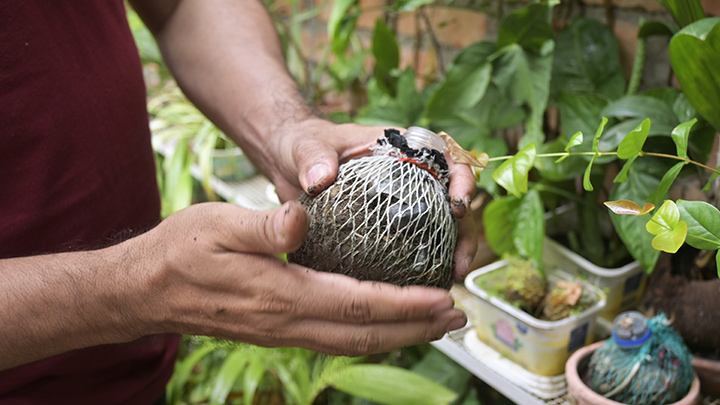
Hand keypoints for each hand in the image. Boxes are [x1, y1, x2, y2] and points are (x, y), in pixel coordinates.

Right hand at [129, 201, 465, 355]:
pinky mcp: (277, 330)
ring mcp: (282, 332)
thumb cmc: (180, 251)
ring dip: (398, 335)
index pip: (355, 304)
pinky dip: (369, 334)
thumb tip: (301, 218)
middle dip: (415, 328)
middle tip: (457, 317)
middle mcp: (287, 322)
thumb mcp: (216, 223)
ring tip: (434, 326)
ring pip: (352, 341)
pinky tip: (382, 324)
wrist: (146, 291)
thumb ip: (263, 226)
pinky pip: (335, 338)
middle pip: (364, 334)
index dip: (403, 304)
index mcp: (280, 294)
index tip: (441, 298)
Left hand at [268, 118, 477, 279]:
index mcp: (398, 149)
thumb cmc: (301, 144)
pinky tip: (421, 288)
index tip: (459, 204)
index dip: (462, 179)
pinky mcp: (387, 225)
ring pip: (439, 225)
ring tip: (452, 279)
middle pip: (451, 199)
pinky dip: (423, 262)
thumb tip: (321, 178)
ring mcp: (400, 202)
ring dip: (452, 251)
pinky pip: (412, 243)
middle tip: (460, 260)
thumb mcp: (305, 146)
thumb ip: (313, 157)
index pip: (445, 158)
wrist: (287, 163)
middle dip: (465, 230)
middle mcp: (407, 175)